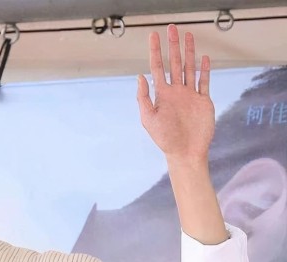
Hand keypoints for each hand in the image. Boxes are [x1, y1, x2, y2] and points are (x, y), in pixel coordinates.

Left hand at [137, 24, 214, 164]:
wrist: (185, 151)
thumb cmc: (165, 138)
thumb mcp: (148, 118)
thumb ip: (143, 97)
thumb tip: (139, 77)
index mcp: (162, 94)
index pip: (157, 67)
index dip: (155, 51)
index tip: (153, 36)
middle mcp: (175, 92)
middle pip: (174, 63)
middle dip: (173, 46)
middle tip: (172, 28)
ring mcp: (190, 95)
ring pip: (189, 68)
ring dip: (189, 52)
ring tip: (188, 36)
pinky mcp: (203, 101)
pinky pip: (204, 81)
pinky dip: (204, 70)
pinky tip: (203, 58)